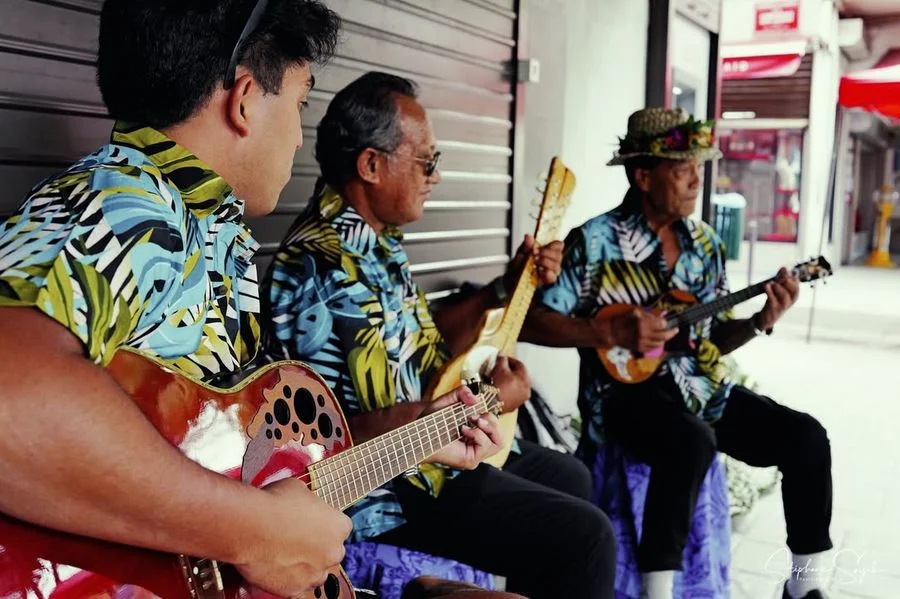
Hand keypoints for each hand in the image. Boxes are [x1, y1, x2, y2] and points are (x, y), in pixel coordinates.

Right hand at [235, 478, 351, 596]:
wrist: (248, 526)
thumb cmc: (273, 504)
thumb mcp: (299, 489)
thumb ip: (309, 502)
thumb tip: (302, 504)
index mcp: (339, 526)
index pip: (340, 526)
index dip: (323, 523)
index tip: (311, 522)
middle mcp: (333, 553)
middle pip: (330, 551)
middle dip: (316, 546)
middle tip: (296, 537)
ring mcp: (314, 574)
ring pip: (315, 572)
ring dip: (305, 565)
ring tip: (284, 553)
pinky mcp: (293, 590)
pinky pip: (295, 587)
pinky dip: (287, 579)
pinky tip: (275, 566)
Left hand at [420, 384, 501, 468]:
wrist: (417, 435)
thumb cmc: (429, 423)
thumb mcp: (446, 402)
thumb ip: (460, 394)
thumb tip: (474, 397)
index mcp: (475, 434)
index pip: (495, 428)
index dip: (491, 417)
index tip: (476, 409)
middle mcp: (476, 446)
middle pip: (500, 436)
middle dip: (493, 421)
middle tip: (477, 416)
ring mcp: (475, 455)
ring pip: (498, 443)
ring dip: (489, 428)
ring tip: (475, 421)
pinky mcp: (470, 461)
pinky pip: (486, 446)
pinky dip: (478, 434)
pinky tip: (464, 429)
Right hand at [489, 356, 530, 412]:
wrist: (488, 403)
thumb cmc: (497, 385)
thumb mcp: (500, 367)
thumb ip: (503, 360)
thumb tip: (502, 358)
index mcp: (526, 380)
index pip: (520, 365)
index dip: (510, 360)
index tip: (502, 359)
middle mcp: (526, 391)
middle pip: (519, 377)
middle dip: (510, 371)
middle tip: (500, 368)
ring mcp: (520, 400)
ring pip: (515, 387)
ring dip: (507, 382)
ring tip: (497, 378)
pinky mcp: (512, 407)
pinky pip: (510, 395)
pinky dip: (505, 391)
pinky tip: (497, 388)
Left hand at [503, 234, 563, 292]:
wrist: (513, 276)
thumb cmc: (520, 262)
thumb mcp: (522, 251)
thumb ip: (527, 245)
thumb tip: (528, 237)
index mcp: (548, 250)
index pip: (559, 245)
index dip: (553, 244)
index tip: (540, 246)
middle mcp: (552, 260)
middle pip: (559, 255)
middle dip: (546, 253)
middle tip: (534, 253)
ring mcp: (551, 270)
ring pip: (557, 266)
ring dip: (545, 262)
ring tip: (535, 262)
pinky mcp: (547, 280)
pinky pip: (552, 277)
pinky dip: (546, 273)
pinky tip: (539, 270)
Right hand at [601, 308, 677, 352]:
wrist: (611, 333)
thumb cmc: (621, 320)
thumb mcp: (634, 312)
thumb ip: (647, 314)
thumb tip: (659, 316)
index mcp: (643, 323)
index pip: (661, 323)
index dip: (665, 322)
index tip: (665, 321)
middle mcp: (644, 334)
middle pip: (664, 335)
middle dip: (672, 332)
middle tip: (675, 330)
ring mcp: (642, 342)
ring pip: (660, 343)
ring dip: (665, 339)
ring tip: (668, 336)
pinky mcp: (640, 348)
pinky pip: (653, 348)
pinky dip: (658, 344)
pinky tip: (659, 342)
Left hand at [756, 267, 799, 329]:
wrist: (767, 319)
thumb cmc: (774, 302)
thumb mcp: (778, 291)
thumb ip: (781, 279)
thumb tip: (784, 267)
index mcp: (792, 297)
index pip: (796, 287)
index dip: (793, 278)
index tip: (787, 270)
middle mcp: (789, 302)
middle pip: (794, 291)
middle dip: (788, 281)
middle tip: (783, 273)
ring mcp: (782, 306)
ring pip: (785, 296)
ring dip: (779, 287)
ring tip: (773, 282)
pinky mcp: (773, 309)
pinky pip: (772, 300)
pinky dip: (770, 292)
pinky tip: (767, 285)